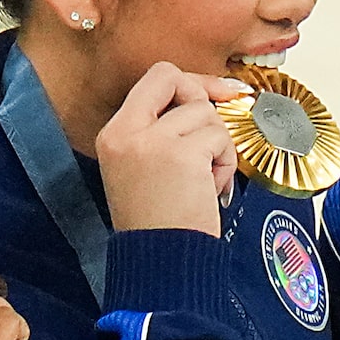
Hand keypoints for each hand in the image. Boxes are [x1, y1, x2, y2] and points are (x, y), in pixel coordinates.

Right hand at [96, 63, 240, 233]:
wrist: (158, 261)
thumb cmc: (157, 221)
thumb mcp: (142, 166)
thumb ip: (164, 128)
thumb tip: (210, 94)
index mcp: (113, 133)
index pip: (156, 78)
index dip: (190, 82)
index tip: (215, 94)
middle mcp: (128, 132)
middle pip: (180, 83)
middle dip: (208, 105)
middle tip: (214, 138)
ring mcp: (154, 141)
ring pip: (206, 114)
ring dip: (217, 145)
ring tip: (204, 178)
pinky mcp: (182, 155)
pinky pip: (220, 138)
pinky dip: (225, 162)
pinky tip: (211, 187)